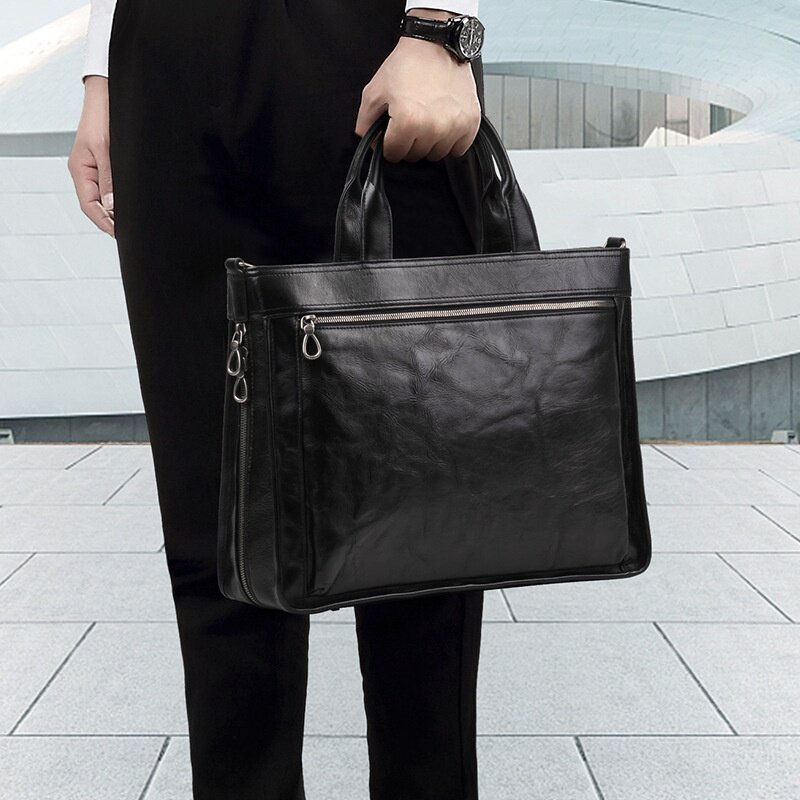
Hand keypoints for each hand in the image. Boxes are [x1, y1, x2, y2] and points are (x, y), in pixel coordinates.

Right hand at [68, 76, 114, 237]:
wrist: (106, 98)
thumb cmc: (101, 117)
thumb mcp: (105, 149)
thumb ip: (109, 178)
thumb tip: (112, 205)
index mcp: (80, 170)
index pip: (88, 205)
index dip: (103, 221)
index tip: (117, 232)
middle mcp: (86, 172)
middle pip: (95, 205)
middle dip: (110, 220)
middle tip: (128, 232)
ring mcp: (95, 169)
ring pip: (103, 198)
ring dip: (115, 211)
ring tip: (130, 223)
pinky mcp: (106, 165)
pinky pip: (110, 188)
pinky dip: (118, 199)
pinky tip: (129, 205)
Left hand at [354, 9, 480, 162]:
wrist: (436, 45)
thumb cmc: (408, 65)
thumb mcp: (374, 91)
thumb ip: (366, 123)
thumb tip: (370, 143)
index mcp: (408, 121)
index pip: (394, 154)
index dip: (389, 143)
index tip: (393, 131)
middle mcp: (433, 127)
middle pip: (415, 156)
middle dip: (409, 142)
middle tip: (411, 120)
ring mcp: (454, 126)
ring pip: (437, 155)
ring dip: (430, 143)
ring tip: (428, 119)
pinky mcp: (470, 123)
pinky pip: (458, 149)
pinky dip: (451, 141)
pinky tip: (444, 123)